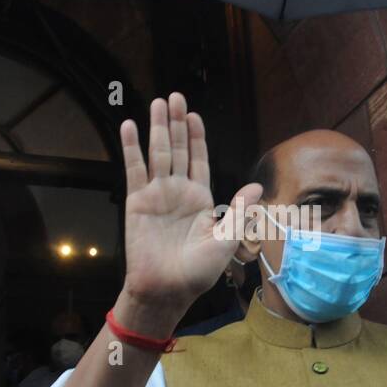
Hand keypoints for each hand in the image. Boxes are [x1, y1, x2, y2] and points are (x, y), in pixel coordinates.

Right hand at [117, 93, 261, 331]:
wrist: (167, 290)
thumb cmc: (197, 272)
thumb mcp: (226, 240)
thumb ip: (239, 211)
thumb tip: (257, 186)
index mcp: (200, 199)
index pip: (198, 159)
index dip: (197, 136)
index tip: (194, 115)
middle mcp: (178, 191)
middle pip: (178, 149)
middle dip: (176, 122)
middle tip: (174, 96)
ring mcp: (156, 194)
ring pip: (158, 152)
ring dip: (157, 127)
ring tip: (157, 102)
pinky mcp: (137, 201)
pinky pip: (134, 169)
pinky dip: (131, 147)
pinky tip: (129, 126)